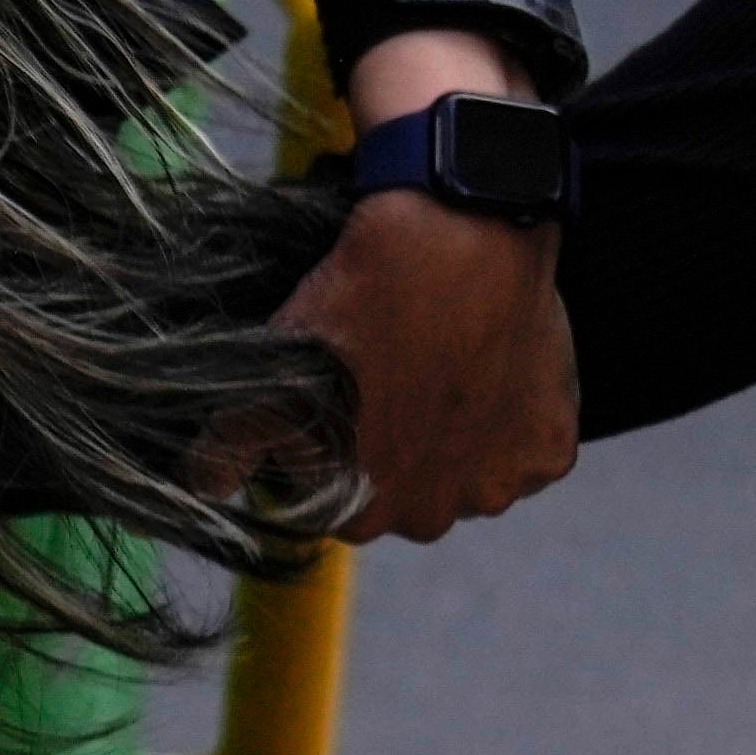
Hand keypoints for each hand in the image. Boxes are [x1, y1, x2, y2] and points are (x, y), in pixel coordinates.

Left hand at [276, 29, 582, 541]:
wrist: (457, 236)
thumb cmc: (360, 303)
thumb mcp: (279, 370)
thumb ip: (235, 441)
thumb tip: (203, 486)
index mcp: (366, 515)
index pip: (341, 503)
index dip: (334, 449)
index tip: (341, 395)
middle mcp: (436, 518)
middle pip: (409, 493)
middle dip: (398, 447)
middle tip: (393, 373)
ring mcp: (500, 488)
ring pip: (469, 472)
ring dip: (457, 435)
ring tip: (441, 365)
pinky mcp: (552, 449)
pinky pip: (527, 450)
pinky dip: (512, 418)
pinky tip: (490, 367)